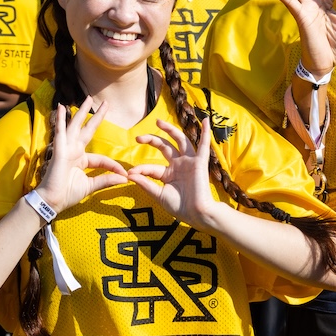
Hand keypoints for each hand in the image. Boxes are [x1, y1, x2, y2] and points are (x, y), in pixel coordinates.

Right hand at [33, 100, 128, 212]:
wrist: (52, 201)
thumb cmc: (67, 194)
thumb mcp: (91, 186)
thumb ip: (106, 180)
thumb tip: (124, 178)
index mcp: (81, 159)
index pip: (101, 158)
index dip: (113, 166)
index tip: (124, 174)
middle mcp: (74, 151)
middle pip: (87, 129)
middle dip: (96, 116)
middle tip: (106, 103)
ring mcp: (66, 149)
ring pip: (75, 126)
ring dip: (81, 112)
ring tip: (87, 99)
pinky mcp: (59, 151)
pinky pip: (60, 132)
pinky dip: (61, 120)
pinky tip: (62, 108)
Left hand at [129, 118, 222, 232]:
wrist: (197, 214)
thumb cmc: (180, 207)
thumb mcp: (159, 195)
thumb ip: (146, 184)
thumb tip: (130, 175)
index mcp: (169, 174)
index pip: (151, 167)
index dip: (140, 169)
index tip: (130, 173)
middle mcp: (179, 165)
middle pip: (165, 146)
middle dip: (152, 140)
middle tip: (138, 137)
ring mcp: (189, 162)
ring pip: (180, 140)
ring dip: (170, 130)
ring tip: (158, 122)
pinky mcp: (200, 162)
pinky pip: (204, 145)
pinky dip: (206, 133)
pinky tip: (206, 121)